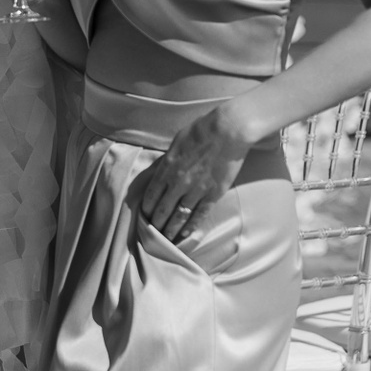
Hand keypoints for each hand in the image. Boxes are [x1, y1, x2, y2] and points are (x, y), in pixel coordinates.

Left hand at [130, 105, 252, 244]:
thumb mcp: (176, 142)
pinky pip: (199, 215)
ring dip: (171, 230)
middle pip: (162, 210)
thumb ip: (168, 160)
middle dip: (155, 224)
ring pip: (179, 217)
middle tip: (151, 234)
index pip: (151, 195)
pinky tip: (185, 235)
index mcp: (166, 168)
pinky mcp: (213, 194)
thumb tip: (163, 169)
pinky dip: (191, 227)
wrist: (227, 130)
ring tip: (166, 240)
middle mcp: (178, 182)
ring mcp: (196, 190)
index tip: (144, 216)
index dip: (146, 209)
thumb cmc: (201, 129)